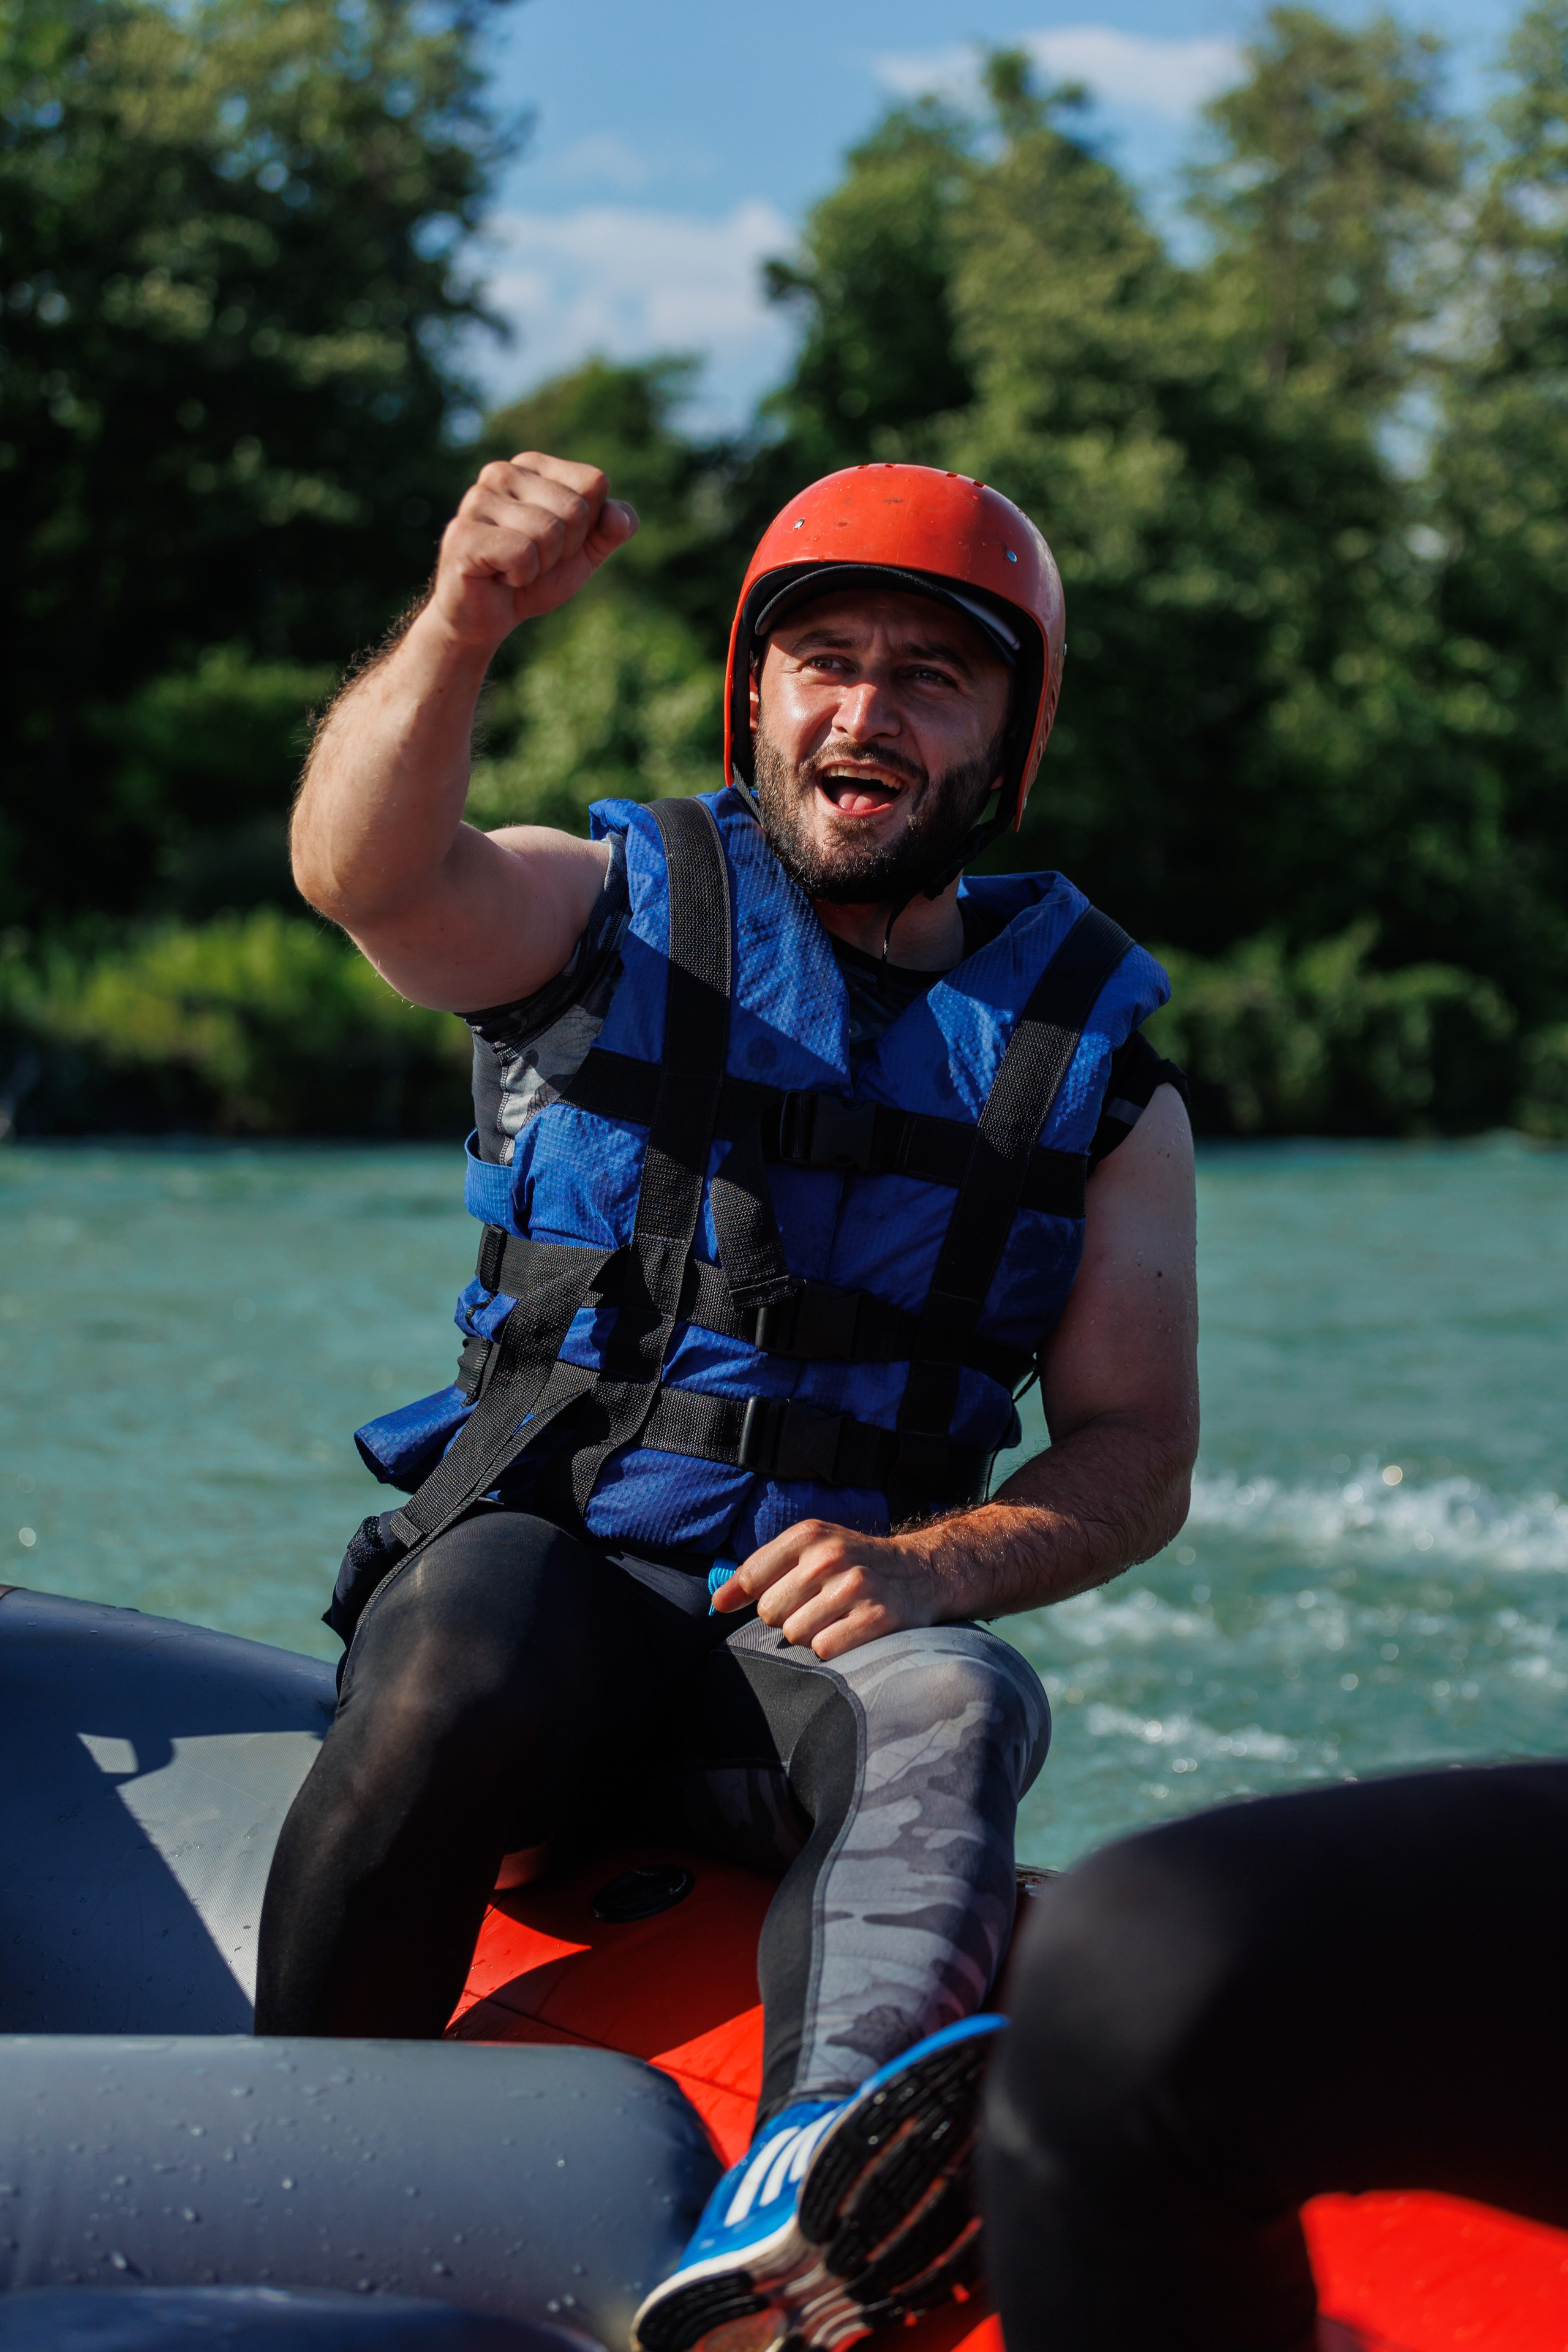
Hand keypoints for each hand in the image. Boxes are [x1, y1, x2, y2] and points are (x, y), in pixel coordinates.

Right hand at [426, 451, 637, 653]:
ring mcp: (477, 498)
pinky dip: (520, 578)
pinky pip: (522, 554)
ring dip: (541, 566)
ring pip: (549, 532)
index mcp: (532, 465)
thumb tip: (620, 517)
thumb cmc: (533, 579)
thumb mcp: (583, 554)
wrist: (487, 618)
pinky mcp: (463, 532)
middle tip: (533, 560)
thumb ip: (610, 530)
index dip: (587, 526)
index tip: (557, 543)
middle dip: (564, 550)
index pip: (594, 483)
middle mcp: (502, 472)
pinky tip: (498, 576)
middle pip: (575, 509)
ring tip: (513, 568)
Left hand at [711, 1518, 946, 1660]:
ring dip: (811, 1634)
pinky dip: (835, 1648)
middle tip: (817, 1606)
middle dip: (788, 1616)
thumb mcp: (809, 1551)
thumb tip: (717, 1603)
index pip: (752, 1577)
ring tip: (836, 1618)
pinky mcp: (877, 1618)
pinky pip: (825, 1649)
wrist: (921, 1572)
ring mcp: (855, 1587)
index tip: (771, 1600)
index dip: (751, 1597)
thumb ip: (760, 1572)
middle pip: (770, 1612)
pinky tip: (851, 1631)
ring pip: (796, 1634)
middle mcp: (831, 1557)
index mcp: (809, 1535)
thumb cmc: (854, 1564)